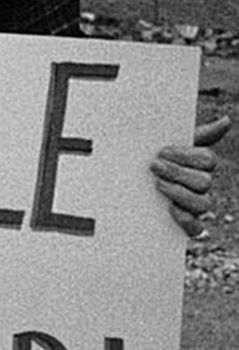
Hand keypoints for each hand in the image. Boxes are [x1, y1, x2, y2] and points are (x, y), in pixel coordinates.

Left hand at [152, 115, 228, 236]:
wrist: (123, 187)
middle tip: (154, 166)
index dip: (186, 155)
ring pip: (203, 204)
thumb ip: (195, 134)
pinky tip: (170, 209)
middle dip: (178, 173)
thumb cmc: (151, 162)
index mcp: (199, 166)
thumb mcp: (165, 145)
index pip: (208, 160)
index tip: (162, 151)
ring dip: (180, 193)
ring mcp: (194, 207)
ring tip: (157, 185)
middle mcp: (201, 187)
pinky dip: (186, 220)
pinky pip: (196, 229)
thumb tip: (226, 121)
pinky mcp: (185, 226)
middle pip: (204, 182)